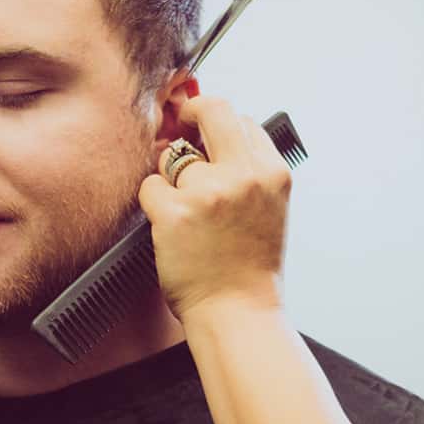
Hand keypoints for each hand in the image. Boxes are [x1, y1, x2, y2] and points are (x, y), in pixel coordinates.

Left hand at [138, 96, 291, 322]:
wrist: (237, 313)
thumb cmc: (249, 267)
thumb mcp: (269, 208)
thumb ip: (249, 171)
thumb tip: (211, 136)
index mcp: (273, 174)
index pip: (243, 121)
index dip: (220, 125)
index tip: (205, 133)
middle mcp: (244, 176)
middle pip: (212, 111)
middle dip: (190, 111)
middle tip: (180, 121)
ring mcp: (208, 192)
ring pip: (172, 156)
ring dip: (171, 177)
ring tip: (188, 212)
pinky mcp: (174, 212)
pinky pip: (150, 185)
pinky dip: (154, 203)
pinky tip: (171, 227)